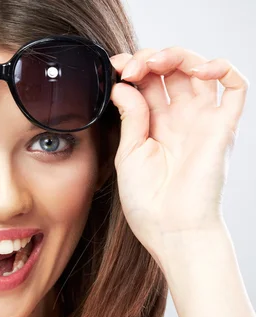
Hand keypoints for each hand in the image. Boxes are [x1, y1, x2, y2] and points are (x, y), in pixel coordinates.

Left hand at [108, 47, 248, 260]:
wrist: (172, 230)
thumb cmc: (148, 201)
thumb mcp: (128, 154)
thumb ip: (130, 117)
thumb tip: (122, 85)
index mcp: (154, 124)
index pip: (146, 81)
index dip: (131, 67)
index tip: (113, 67)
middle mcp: (179, 118)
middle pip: (170, 70)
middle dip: (148, 58)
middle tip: (129, 68)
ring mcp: (202, 120)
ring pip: (198, 69)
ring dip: (177, 55)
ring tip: (153, 63)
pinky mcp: (224, 126)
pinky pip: (235, 86)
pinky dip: (222, 67)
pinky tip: (198, 69)